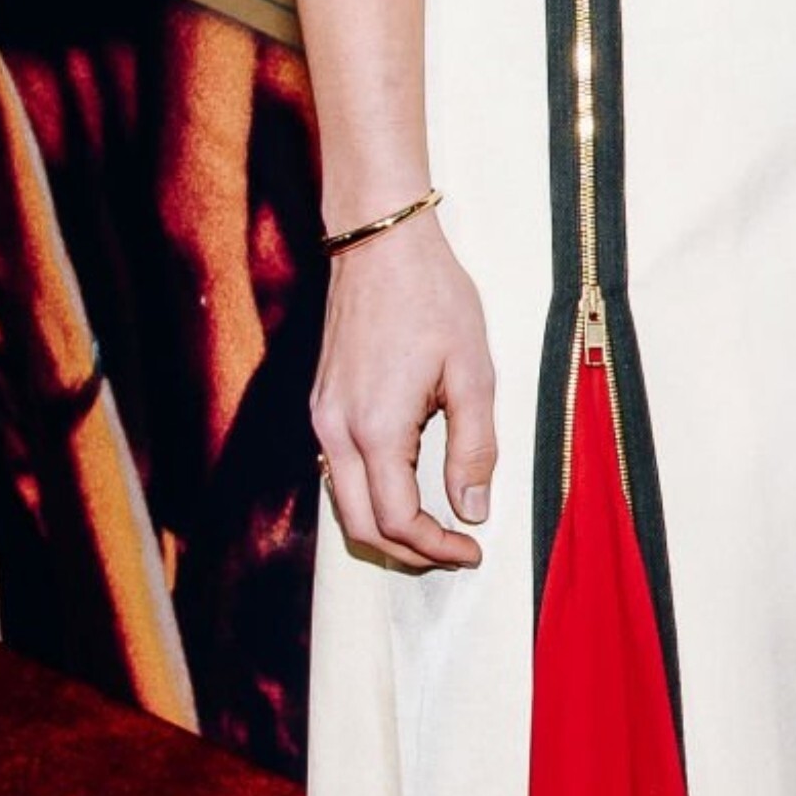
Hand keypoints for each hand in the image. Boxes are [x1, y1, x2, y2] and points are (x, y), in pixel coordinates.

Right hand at [313, 210, 498, 570]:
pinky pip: (339, 471)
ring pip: (343, 503)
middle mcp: (336, 430)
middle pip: (359, 527)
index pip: (397, 520)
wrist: (379, 242)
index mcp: (376, 428)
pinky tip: (407, 487)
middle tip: (455, 552)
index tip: (472, 550)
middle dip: (408, 552)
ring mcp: (321, 417)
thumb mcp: (473, 373)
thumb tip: (473, 511)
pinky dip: (370, 496)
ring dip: (386, 527)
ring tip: (437, 529)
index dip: (436, 548)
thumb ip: (474, 448)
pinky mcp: (321, 404)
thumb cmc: (433, 298)